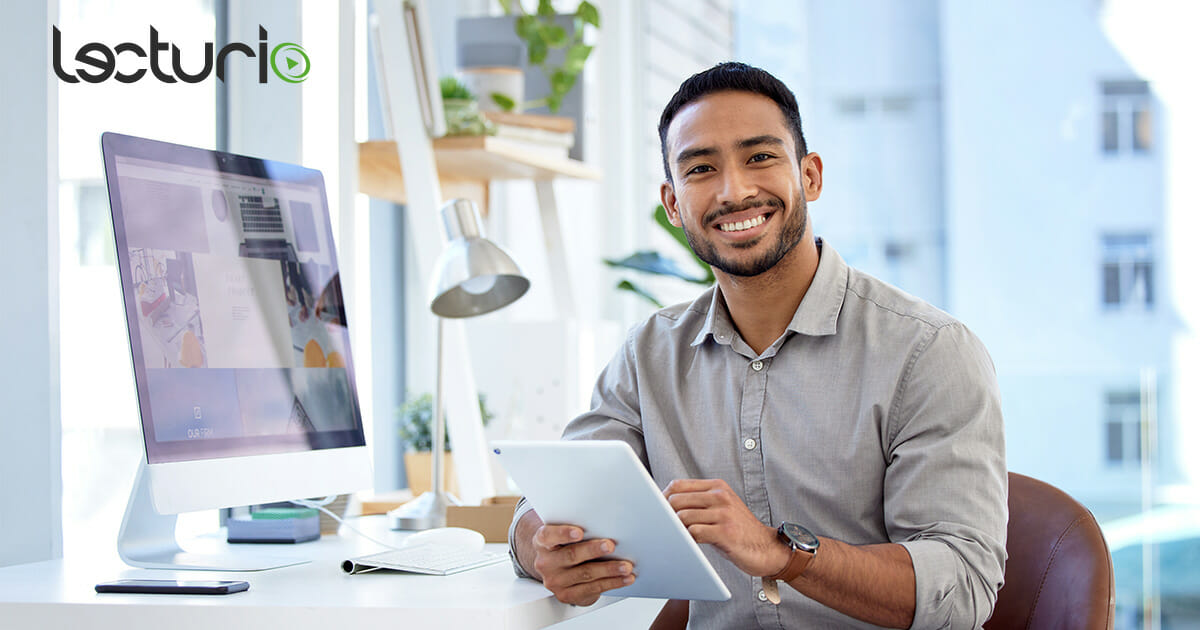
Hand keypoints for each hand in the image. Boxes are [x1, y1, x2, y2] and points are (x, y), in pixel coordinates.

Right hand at [530, 524, 635, 605]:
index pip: (548, 536)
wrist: (556, 571)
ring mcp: (555, 581)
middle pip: (571, 555)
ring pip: (586, 573)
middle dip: (593, 550)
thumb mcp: (563, 535)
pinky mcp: (567, 595)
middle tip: (611, 545)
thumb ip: (576, 528)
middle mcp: (545, 563)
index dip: (563, 533)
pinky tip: (625, 578)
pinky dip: (613, 583)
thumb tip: (605, 524)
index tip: (580, 532)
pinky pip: (593, 588)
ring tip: (626, 566)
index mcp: (542, 542)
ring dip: (609, 569)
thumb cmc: (565, 546)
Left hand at [664, 478, 789, 576]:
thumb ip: (699, 503)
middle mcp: (721, 496)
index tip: (656, 511)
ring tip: (677, 537)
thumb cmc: (738, 531)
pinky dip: (687, 539)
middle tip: (664, 528)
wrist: (767, 548)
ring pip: (683, 516)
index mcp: (717, 487)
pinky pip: (694, 532)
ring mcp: (724, 513)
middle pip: (676, 500)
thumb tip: (664, 504)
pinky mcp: (726, 532)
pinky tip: (690, 544)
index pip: (678, 485)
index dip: (662, 498)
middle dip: (665, 515)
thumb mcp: (721, 509)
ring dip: (676, 529)